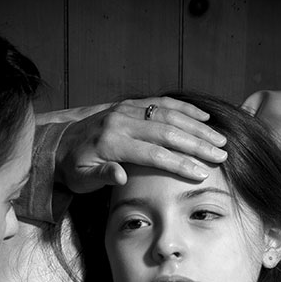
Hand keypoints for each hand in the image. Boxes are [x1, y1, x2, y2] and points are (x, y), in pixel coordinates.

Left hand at [55, 97, 227, 193]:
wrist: (59, 145)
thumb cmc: (74, 168)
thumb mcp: (82, 179)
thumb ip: (102, 176)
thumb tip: (121, 176)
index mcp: (111, 142)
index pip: (153, 154)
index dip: (179, 163)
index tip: (201, 173)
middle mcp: (121, 121)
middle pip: (167, 131)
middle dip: (197, 144)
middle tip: (221, 155)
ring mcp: (127, 109)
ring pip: (168, 114)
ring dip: (197, 126)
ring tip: (220, 139)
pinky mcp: (130, 104)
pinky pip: (161, 102)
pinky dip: (184, 108)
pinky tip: (203, 117)